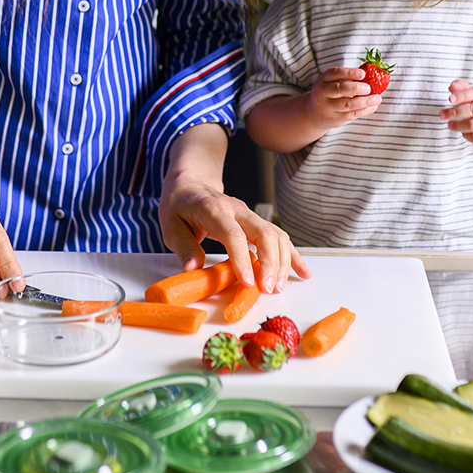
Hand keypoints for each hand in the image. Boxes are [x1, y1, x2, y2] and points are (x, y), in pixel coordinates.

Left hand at [158, 177, 310, 293]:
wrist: (191, 183)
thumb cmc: (179, 205)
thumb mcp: (170, 225)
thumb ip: (184, 247)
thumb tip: (192, 270)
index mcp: (214, 209)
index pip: (233, 234)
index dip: (243, 259)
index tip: (249, 282)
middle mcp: (237, 210)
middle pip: (264, 233)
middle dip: (271, 262)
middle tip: (269, 289)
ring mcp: (250, 215)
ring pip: (276, 235)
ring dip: (282, 261)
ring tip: (280, 287)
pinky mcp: (256, 222)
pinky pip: (279, 238)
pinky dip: (292, 255)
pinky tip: (302, 272)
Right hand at [304, 66, 382, 129]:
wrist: (314, 114)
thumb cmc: (329, 93)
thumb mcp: (331, 83)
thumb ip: (346, 79)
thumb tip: (371, 75)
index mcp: (323, 80)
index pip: (334, 73)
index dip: (349, 73)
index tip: (363, 73)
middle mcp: (322, 93)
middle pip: (339, 90)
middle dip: (356, 88)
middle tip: (369, 88)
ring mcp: (328, 108)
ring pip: (347, 104)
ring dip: (365, 101)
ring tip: (377, 98)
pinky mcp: (335, 119)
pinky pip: (352, 114)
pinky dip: (365, 110)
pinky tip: (373, 106)